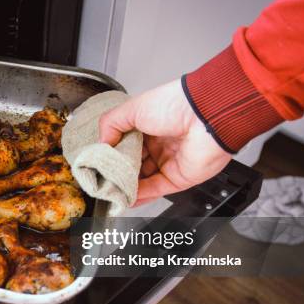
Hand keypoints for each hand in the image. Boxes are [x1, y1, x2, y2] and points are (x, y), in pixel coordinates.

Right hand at [99, 79, 231, 204]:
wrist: (206, 115)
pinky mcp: (179, 178)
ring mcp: (169, 162)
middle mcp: (159, 145)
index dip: (111, 154)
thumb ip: (110, 124)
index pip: (125, 144)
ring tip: (110, 192)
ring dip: (127, 186)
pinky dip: (140, 196)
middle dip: (117, 173)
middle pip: (133, 164)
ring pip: (143, 180)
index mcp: (149, 126)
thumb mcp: (132, 109)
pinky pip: (156, 190)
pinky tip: (126, 199)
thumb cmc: (174, 104)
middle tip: (101, 180)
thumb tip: (101, 144)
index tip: (97, 163)